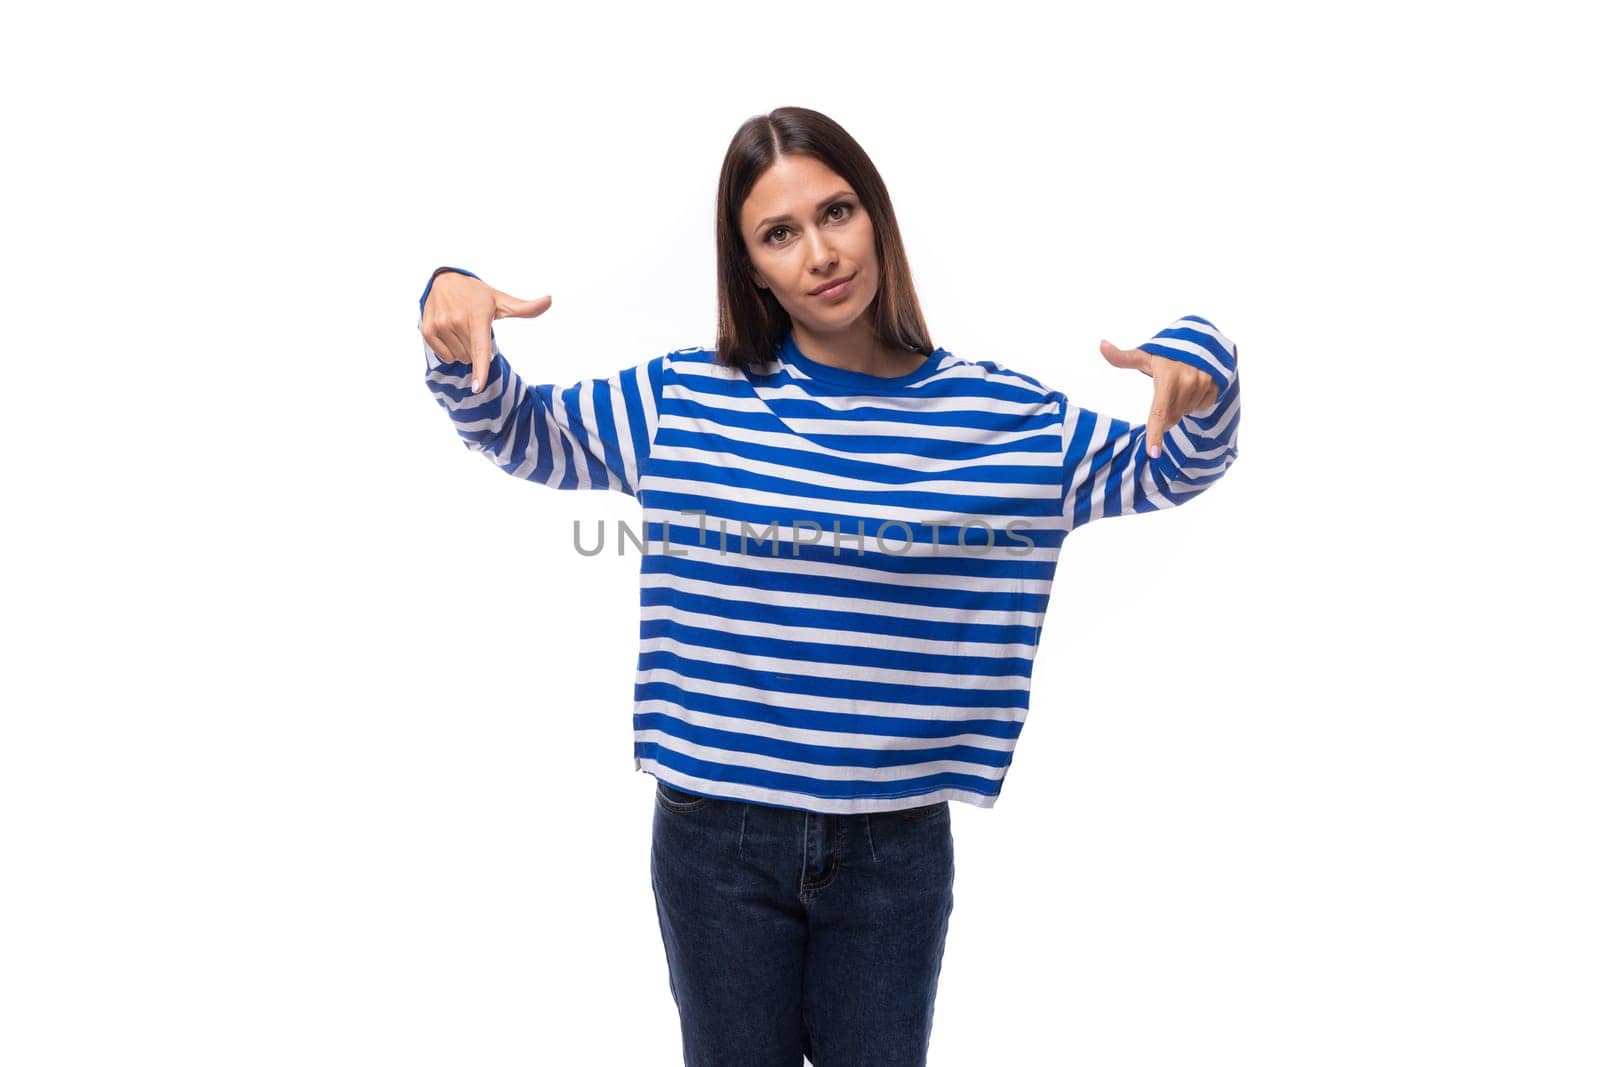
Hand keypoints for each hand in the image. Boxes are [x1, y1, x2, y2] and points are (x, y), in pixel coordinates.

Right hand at [420, 272, 551, 393]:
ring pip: (458, 358)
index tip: (477, 387)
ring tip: (460, 327)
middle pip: (470, 357)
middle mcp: (456, 321)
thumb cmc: (476, 294)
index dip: (480, 370)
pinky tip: (449, 330)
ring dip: (462, 348)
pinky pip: (444, 356)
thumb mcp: (500, 300)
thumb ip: (525, 308)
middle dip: (474, 347)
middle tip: (472, 327)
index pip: (480, 349)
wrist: (444, 279)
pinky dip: (449, 349)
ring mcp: (440, 325)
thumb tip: (550, 300)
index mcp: (477, 316)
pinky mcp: (427, 330)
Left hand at [1099, 338, 1219, 458]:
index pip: (1159, 412)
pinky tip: (1193, 387)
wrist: (1200, 339)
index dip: (1155, 434)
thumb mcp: (1145, 355)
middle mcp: (1188, 381)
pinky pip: (1201, 407)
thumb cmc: (1167, 353)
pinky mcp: (1216, 386)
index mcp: (1167, 377)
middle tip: (1165, 392)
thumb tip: (1102, 345)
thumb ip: (1122, 356)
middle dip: (1166, 412)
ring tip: (1181, 386)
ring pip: (1186, 413)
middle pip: (1172, 417)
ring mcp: (1204, 384)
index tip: (1153, 453)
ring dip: (1181, 406)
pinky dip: (1194, 402)